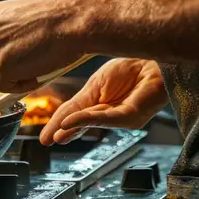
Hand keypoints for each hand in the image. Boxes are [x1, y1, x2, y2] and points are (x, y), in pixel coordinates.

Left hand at [0, 0, 91, 92]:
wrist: (74, 22)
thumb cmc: (57, 20)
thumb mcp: (19, 14)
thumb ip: (0, 30)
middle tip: (17, 71)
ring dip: (10, 81)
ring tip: (33, 67)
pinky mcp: (3, 64)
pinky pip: (4, 88)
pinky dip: (21, 86)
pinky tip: (37, 71)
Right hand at [39, 58, 167, 145]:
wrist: (154, 58)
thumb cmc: (132, 65)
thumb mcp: (98, 82)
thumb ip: (82, 101)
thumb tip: (64, 117)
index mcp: (99, 100)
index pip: (74, 113)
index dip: (58, 123)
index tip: (45, 136)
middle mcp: (109, 111)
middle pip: (81, 122)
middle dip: (63, 131)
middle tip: (47, 140)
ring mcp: (120, 116)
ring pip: (92, 122)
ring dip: (72, 128)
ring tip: (56, 135)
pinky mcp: (131, 115)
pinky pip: (105, 119)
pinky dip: (86, 120)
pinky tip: (71, 122)